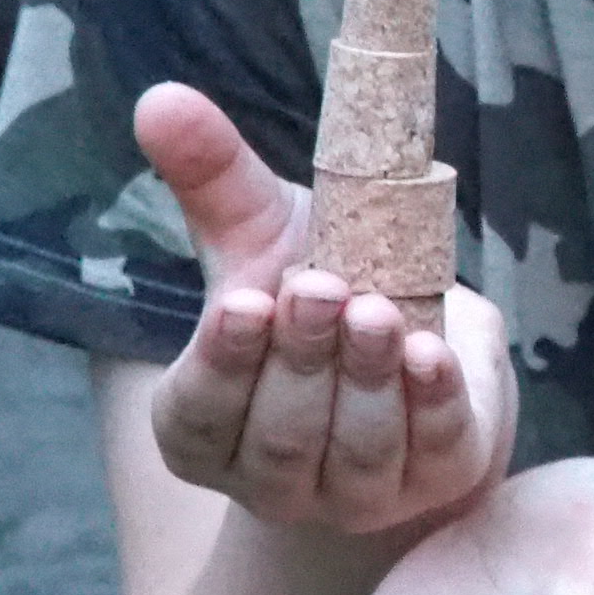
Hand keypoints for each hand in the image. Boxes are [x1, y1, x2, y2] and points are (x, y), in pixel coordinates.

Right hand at [136, 80, 509, 533]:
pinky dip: (431, 402)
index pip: (199, 414)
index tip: (247, 301)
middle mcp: (272, 479)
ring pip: (354, 450)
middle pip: (279, 436)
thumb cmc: (311, 283)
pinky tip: (432, 352)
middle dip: (302, 359)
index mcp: (205, 430)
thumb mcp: (261, 231)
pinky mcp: (433, 480)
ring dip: (366, 378)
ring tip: (378, 308)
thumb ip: (212, 177)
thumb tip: (159, 99)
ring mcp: (355, 495)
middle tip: (321, 285)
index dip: (224, 362)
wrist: (411, 329)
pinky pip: (431, 451)